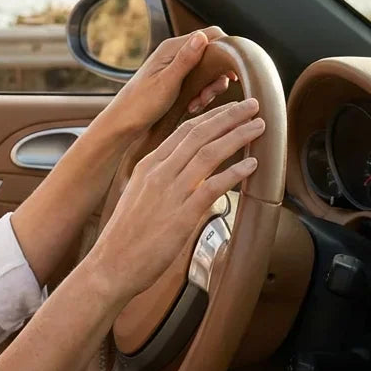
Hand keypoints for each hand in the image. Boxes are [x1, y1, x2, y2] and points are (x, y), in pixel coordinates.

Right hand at [87, 98, 264, 298]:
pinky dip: (234, 173)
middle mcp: (158, 173)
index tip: (230, 110)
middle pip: (199, 134)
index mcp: (147, 166)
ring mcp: (169, 192)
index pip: (183, 131)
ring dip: (237, 137)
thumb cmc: (125, 236)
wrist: (111, 263)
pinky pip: (213, 186)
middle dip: (229, 117)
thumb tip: (183, 177)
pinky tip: (251, 165)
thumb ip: (159, 182)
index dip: (211, 117)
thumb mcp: (137, 196)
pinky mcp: (181, 215)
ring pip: (208, 154)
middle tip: (252, 106)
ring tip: (258, 128)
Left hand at [103, 27, 235, 139]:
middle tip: (207, 95)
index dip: (226, 51)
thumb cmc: (140, 104)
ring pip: (208, 72)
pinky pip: (199, 84)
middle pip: (213, 55)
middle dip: (216, 77)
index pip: (211, 34)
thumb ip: (185, 60)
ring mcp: (176, 68)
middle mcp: (175, 54)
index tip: (230, 74)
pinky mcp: (176, 82)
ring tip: (196, 104)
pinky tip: (191, 107)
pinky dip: (200, 96)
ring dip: (208, 89)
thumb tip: (202, 36)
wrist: (123, 124)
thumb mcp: (166, 82)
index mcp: (172, 48)